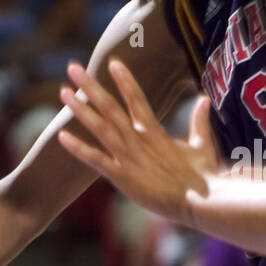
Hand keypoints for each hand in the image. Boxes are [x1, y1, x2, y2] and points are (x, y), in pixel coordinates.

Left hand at [57, 60, 221, 222]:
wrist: (202, 203)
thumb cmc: (204, 179)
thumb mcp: (202, 146)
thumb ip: (199, 122)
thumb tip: (204, 99)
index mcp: (155, 132)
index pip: (137, 99)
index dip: (124, 80)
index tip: (112, 62)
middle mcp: (138, 139)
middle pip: (110, 106)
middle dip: (91, 86)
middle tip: (72, 68)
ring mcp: (129, 157)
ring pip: (100, 126)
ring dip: (81, 109)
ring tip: (63, 92)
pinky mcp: (122, 176)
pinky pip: (95, 159)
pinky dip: (78, 148)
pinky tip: (61, 136)